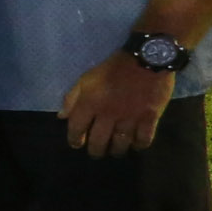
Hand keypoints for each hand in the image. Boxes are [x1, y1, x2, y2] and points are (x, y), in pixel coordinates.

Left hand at [58, 50, 173, 157]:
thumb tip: (61, 117)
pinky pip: (144, 139)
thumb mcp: (86, 78)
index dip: (75, 140)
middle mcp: (108, 114)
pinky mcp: (150, 117)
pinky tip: (136, 144)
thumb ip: (72, 98)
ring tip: (116, 151)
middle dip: (96, 151)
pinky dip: (139, 145)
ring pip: (121, 144)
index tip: (77, 144)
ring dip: (116, 150)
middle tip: (97, 152)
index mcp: (90, 104)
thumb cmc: (113, 67)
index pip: (76, 129)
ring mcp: (130, 117)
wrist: (146, 58)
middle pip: (99, 142)